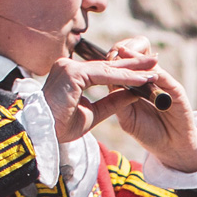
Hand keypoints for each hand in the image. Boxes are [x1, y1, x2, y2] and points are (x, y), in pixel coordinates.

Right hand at [41, 47, 162, 142]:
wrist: (41, 136)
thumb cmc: (61, 127)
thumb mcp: (94, 113)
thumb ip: (112, 102)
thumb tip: (134, 94)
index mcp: (72, 74)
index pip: (104, 70)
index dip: (126, 71)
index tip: (146, 71)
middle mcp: (69, 66)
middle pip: (108, 65)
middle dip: (133, 64)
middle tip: (155, 60)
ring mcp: (69, 67)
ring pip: (108, 68)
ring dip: (133, 70)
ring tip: (154, 70)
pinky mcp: (72, 73)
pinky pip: (104, 75)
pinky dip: (124, 78)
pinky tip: (141, 79)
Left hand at [95, 38, 196, 172]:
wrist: (172, 147)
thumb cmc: (148, 132)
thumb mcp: (127, 118)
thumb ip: (118, 101)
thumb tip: (107, 83)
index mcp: (136, 84)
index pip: (123, 64)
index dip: (113, 59)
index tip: (100, 57)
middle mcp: (150, 79)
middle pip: (136, 54)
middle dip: (123, 51)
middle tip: (112, 52)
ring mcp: (163, 83)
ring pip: (149, 61)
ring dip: (135, 56)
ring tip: (123, 52)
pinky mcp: (176, 90)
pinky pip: (164, 78)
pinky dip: (153, 72)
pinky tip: (142, 70)